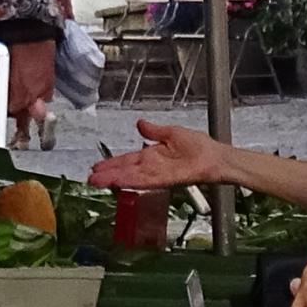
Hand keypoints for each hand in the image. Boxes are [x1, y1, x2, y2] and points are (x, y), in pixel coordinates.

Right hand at [87, 119, 231, 192]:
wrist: (216, 157)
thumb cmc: (200, 147)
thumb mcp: (172, 133)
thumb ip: (154, 131)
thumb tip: (139, 123)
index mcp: (152, 155)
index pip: (127, 160)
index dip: (112, 164)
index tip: (97, 168)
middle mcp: (152, 167)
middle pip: (126, 171)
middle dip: (108, 175)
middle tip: (90, 179)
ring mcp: (158, 174)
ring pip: (132, 177)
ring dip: (115, 180)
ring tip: (97, 182)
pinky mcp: (167, 179)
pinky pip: (146, 180)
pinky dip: (132, 181)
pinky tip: (119, 182)